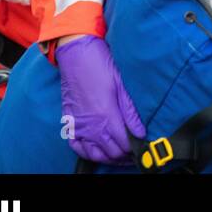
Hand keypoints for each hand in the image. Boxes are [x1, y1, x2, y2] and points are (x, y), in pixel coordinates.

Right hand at [57, 35, 145, 164]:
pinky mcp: (69, 123)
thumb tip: (141, 132)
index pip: (123, 144)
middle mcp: (90, 126)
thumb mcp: (121, 88)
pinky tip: (97, 151)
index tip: (142, 148)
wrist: (76, 55)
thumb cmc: (100, 66)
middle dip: (124, 156)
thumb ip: (130, 113)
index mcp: (106, 116)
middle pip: (110, 152)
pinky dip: (87, 152)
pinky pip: (76, 146)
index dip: (134, 149)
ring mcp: (78, 126)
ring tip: (120, 155)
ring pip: (94, 154)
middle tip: (134, 153)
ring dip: (108, 157)